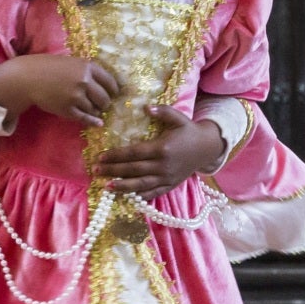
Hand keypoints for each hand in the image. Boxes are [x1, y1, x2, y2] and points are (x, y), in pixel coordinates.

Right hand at [0, 55, 119, 126]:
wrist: (28, 77)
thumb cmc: (49, 67)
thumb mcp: (71, 63)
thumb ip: (87, 72)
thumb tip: (105, 85)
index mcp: (87, 67)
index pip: (110, 82)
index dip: (113, 90)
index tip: (114, 94)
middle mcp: (84, 81)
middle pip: (105, 98)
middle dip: (105, 103)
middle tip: (103, 104)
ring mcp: (76, 97)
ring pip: (95, 109)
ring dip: (96, 111)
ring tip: (94, 110)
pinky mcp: (68, 110)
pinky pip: (85, 118)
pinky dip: (93, 122)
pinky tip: (98, 123)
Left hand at [97, 105, 226, 195]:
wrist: (207, 148)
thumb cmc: (189, 132)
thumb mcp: (178, 118)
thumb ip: (162, 111)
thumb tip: (145, 106)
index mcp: (162, 148)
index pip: (134, 153)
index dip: (116, 155)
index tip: (101, 156)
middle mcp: (163, 165)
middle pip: (133, 170)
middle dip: (113, 170)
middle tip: (96, 170)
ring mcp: (166, 178)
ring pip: (140, 185)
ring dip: (122, 186)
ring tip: (106, 186)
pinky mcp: (170, 185)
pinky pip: (152, 193)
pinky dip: (139, 196)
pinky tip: (126, 197)